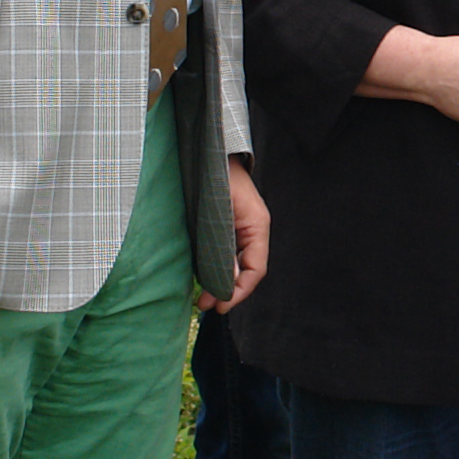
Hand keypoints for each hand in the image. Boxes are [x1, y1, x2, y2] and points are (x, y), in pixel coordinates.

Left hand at [213, 158, 268, 311]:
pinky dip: (214, 269)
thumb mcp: (218, 212)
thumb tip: (228, 279)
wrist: (207, 152)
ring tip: (201, 299)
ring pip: (234, 264)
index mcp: (257, 225)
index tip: (221, 306)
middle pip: (246, 271)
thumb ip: (223, 245)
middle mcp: (252, 231)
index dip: (240, 291)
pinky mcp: (225, 228)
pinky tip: (201, 277)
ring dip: (219, 282)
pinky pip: (224, 254)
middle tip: (205, 306)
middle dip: (227, 291)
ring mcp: (239, 229)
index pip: (256, 269)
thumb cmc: (215, 175)